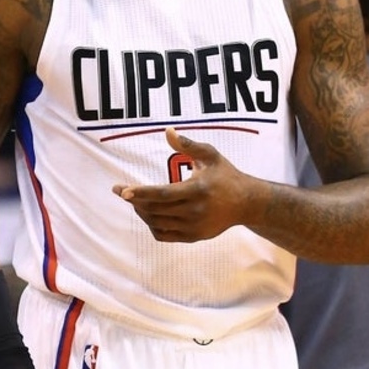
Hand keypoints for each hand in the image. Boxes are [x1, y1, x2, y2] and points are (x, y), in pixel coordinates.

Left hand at [112, 128, 269, 242]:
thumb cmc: (226, 175)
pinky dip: (152, 225)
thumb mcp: (210, 155)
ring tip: (134, 200)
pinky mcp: (194, 237)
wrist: (247, 203)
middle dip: (134, 200)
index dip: (141, 192)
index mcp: (198, 190)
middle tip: (121, 191)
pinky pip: (164, 235)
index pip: (163, 194)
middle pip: (156, 209)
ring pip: (157, 223)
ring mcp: (194, 227)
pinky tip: (148, 213)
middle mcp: (195, 211)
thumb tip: (167, 131)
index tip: (122, 191)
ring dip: (142, 211)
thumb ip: (188, 145)